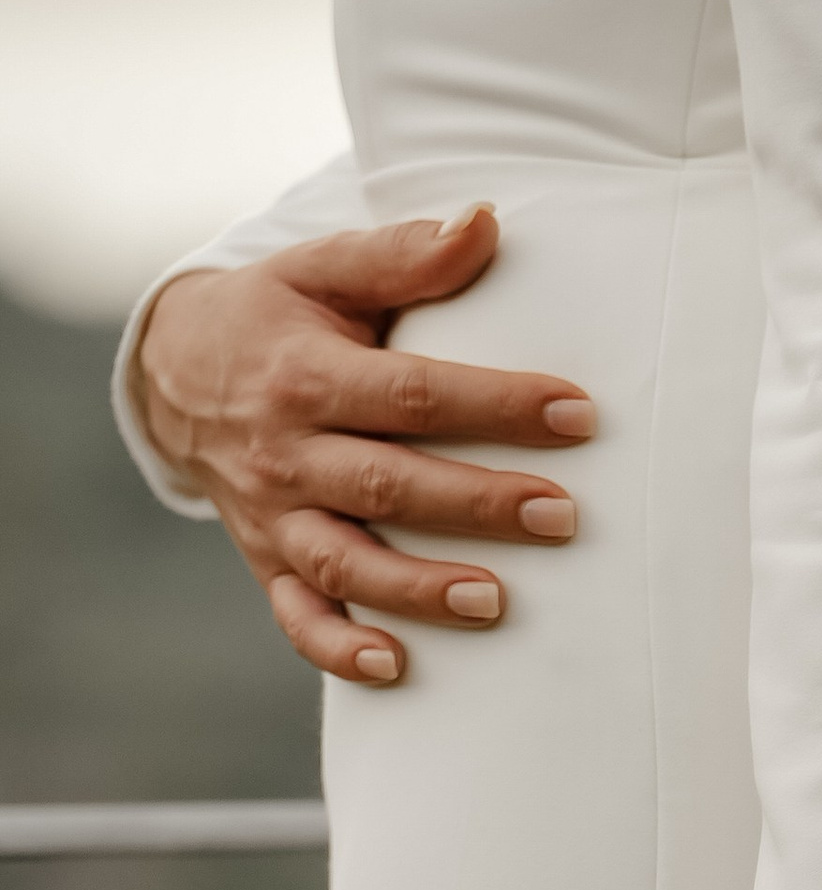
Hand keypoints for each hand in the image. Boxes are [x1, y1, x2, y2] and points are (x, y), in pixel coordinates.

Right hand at [130, 204, 595, 688]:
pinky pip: (296, 617)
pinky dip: (338, 648)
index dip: (495, 403)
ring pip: (345, 563)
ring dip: (416, 590)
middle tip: (561, 516)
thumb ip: (404, 254)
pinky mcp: (266, 561)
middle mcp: (286, 452)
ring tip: (492, 602)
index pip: (413, 395)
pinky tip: (395, 666)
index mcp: (306, 376)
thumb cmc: (277, 315)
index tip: (578, 414)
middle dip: (475, 504)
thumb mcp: (325, 269)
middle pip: (387, 485)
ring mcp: (273, 515)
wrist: (175, 371)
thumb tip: (488, 223)